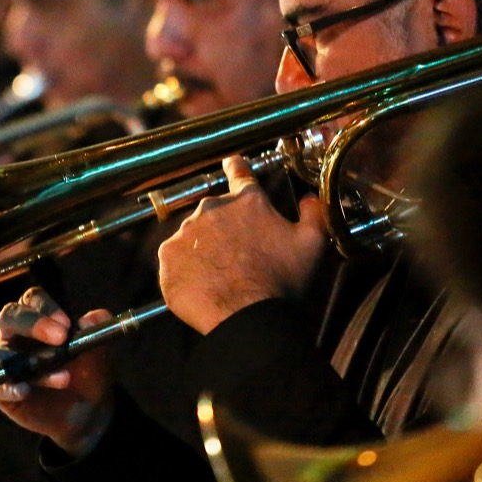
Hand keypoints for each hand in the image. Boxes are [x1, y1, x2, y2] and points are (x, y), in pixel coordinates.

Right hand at [0, 287, 114, 456]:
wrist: (87, 413)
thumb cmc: (88, 373)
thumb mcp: (99, 355)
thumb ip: (97, 333)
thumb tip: (93, 317)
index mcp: (38, 318)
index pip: (33, 300)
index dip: (47, 308)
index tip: (68, 324)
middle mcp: (15, 335)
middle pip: (8, 317)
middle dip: (33, 324)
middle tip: (61, 339)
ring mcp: (4, 361)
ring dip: (29, 363)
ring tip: (63, 378)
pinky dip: (10, 387)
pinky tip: (26, 391)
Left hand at [157, 155, 328, 333]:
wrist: (246, 316)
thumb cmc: (280, 282)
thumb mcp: (311, 245)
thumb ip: (313, 214)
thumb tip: (310, 198)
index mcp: (247, 201)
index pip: (239, 172)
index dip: (236, 167)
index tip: (232, 164)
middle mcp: (212, 208)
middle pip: (215, 212)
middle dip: (224, 229)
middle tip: (238, 257)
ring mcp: (186, 232)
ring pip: (193, 237)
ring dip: (203, 250)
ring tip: (220, 276)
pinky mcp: (168, 256)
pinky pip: (175, 259)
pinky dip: (185, 269)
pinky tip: (202, 285)